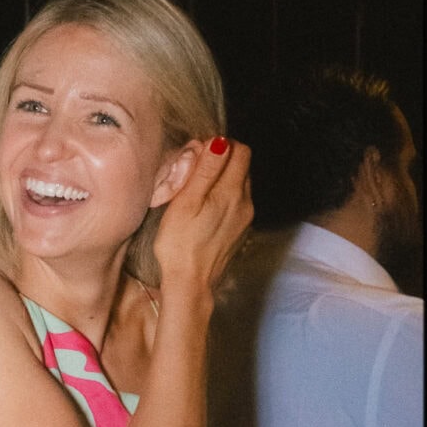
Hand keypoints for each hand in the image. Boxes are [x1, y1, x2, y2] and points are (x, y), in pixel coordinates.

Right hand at [153, 136, 253, 302]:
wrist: (191, 284)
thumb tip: (219, 142)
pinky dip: (225, 197)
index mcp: (232, 191)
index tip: (201, 154)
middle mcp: (246, 202)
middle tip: (196, 171)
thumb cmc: (180, 243)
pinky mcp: (241, 231)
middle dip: (223, 160)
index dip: (222, 145)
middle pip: (243, 166)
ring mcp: (246, 218)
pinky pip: (238, 203)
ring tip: (198, 191)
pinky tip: (205, 210)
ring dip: (223, 179)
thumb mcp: (186, 201)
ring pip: (241, 184)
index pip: (241, 150)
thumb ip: (204, 170)